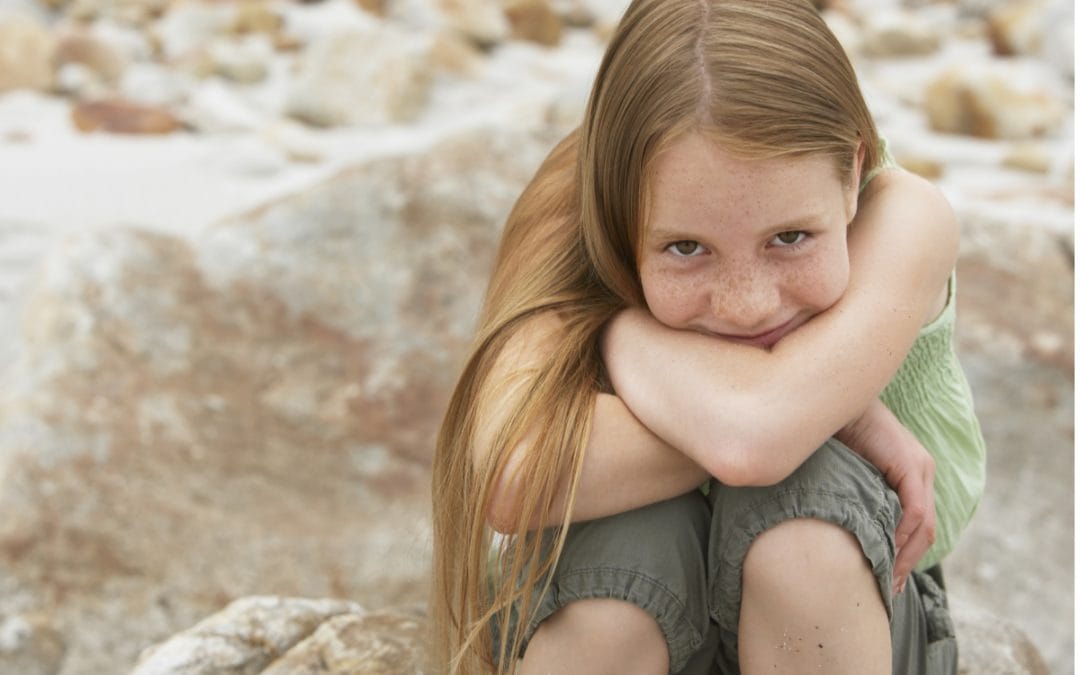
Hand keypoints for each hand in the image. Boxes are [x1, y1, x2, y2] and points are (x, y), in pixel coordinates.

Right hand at [836, 401, 935, 594]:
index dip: (905, 556)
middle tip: (889, 589)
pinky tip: (885, 550)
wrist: (833, 401)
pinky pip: (914, 510)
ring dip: (906, 555)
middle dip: (908, 563)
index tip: (887, 580)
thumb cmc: (832, 434)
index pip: (917, 525)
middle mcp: (922, 470)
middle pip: (925, 530)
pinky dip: (902, 533)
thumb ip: (855, 496)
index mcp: (910, 473)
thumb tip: (844, 529)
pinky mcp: (910, 464)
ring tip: (887, 578)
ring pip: (923, 524)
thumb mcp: (847, 473)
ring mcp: (919, 467)